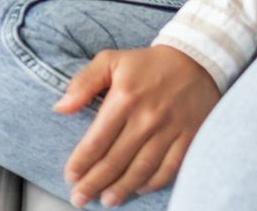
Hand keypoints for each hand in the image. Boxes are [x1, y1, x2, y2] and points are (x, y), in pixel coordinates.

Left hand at [56, 45, 220, 207]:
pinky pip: (169, 168)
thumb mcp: (111, 60)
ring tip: (106, 200)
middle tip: (79, 198)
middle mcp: (147, 117)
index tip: (70, 177)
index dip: (81, 162)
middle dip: (94, 182)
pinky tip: (138, 188)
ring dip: (122, 188)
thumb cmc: (146, 63)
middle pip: (116, 160)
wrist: (196, 59)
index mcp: (124, 98)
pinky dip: (153, 182)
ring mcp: (170, 129)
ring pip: (141, 168)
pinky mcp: (190, 137)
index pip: (97, 140)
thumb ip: (83, 83)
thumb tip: (60, 108)